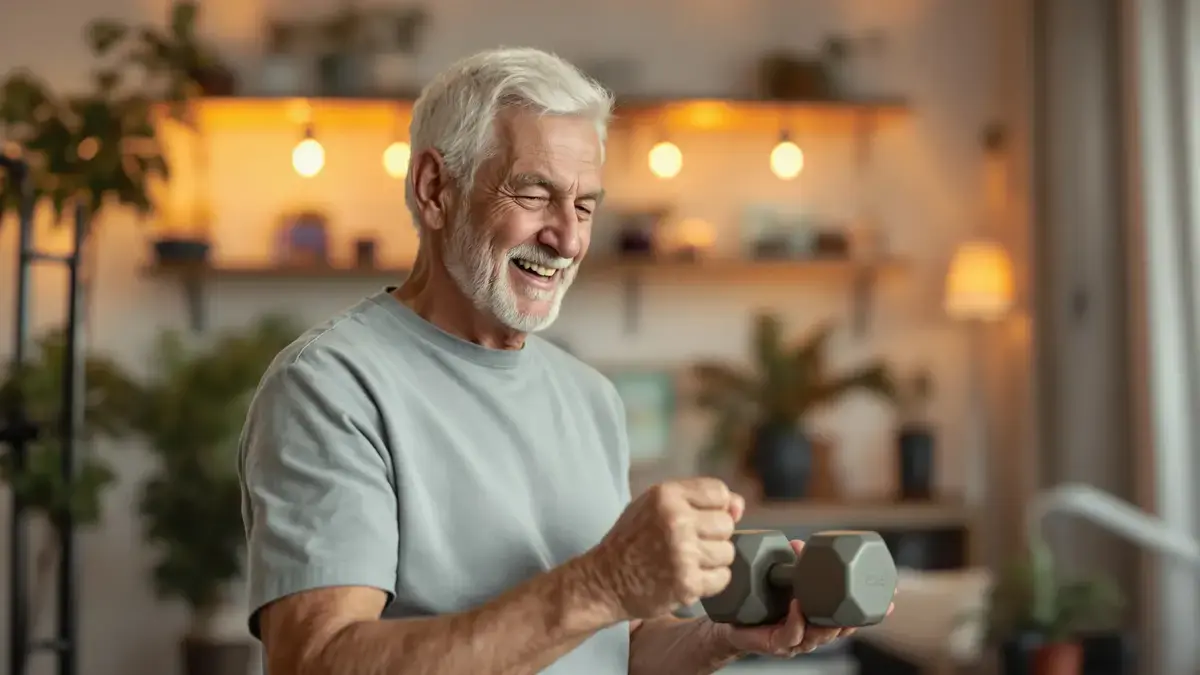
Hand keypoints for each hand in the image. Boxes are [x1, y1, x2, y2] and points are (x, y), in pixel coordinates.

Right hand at [587, 477, 744, 619]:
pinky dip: (710, 581)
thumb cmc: (632, 540)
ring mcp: (683, 553)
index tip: (699, 519)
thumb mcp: (656, 506)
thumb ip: (698, 499)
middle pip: (726, 524)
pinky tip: (688, 577)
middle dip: (712, 535)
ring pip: (727, 552)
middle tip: (688, 544)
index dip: (714, 507)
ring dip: (712, 560)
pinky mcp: (688, 583)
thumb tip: (739, 505)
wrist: (606, 581)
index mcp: (666, 495)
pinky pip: (722, 578)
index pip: (719, 492)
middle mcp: (676, 520)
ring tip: (686, 561)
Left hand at [717, 540, 896, 656]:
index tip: (891, 598)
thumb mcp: (778, 582)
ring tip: (835, 602)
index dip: (871, 610)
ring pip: (820, 636)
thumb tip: (798, 544)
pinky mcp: (775, 644)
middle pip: (841, 630)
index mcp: (817, 620)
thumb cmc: (758, 604)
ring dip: (830, 620)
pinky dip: (796, 621)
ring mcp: (795, 641)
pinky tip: (798, 607)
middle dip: (861, 618)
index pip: (850, 619)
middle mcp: (811, 634)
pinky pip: (790, 635)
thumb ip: (790, 564)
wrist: (727, 624)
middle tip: (878, 601)